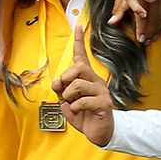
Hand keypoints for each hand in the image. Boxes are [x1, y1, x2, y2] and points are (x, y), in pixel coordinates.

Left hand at [53, 26, 114, 145]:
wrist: (100, 133)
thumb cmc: (84, 115)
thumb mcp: (66, 103)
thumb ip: (60, 91)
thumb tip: (56, 81)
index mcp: (87, 78)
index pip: (82, 57)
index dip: (79, 42)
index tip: (78, 26)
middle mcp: (96, 81)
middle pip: (77, 68)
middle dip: (65, 80)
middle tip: (66, 94)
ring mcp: (102, 92)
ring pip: (77, 85)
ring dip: (68, 97)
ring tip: (73, 105)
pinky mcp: (104, 104)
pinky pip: (82, 101)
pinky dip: (74, 108)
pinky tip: (79, 111)